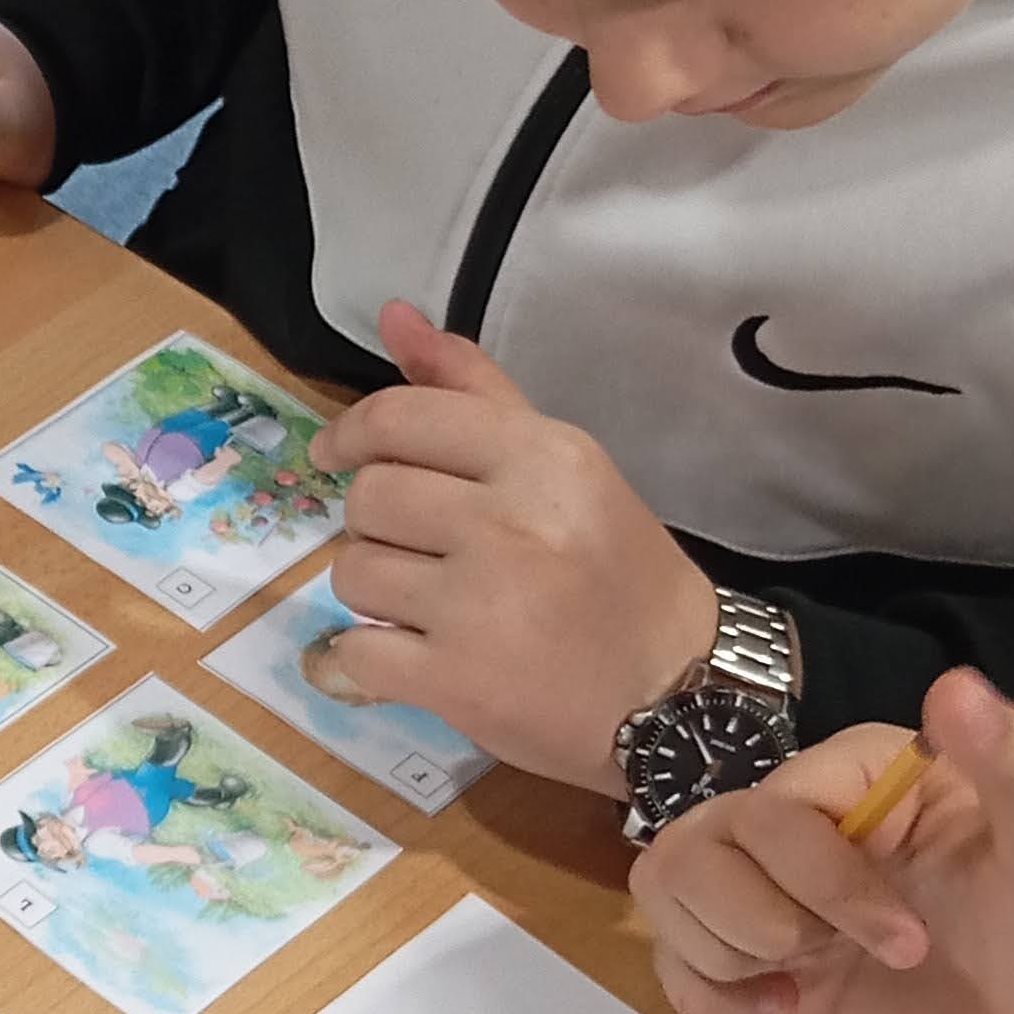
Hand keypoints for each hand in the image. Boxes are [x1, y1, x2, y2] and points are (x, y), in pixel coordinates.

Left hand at [313, 303, 718, 790]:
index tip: (335, 454)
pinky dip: (368, 659)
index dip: (351, 433)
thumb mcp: (566, 467)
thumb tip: (395, 317)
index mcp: (543, 459)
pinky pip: (355, 650)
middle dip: (379, 523)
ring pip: (353, 572)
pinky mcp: (455, 681)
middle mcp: (509, 522)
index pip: (401, 418)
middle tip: (424, 549)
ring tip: (432, 606)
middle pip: (369, 496)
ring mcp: (479, 605)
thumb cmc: (618, 575)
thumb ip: (474, 392)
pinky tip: (412, 657)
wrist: (678, 697)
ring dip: (377, 591)